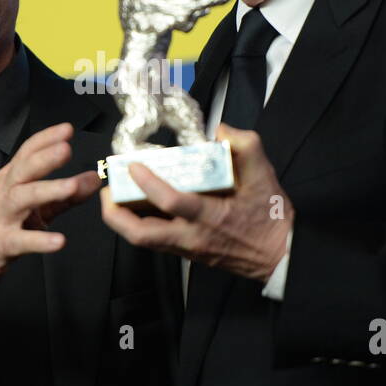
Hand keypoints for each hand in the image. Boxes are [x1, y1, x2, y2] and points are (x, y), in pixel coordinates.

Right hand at [0, 123, 100, 299]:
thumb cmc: (3, 223)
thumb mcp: (36, 206)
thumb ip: (66, 194)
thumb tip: (95, 178)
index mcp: (12, 179)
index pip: (27, 152)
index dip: (46, 139)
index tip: (67, 129)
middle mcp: (5, 192)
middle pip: (23, 170)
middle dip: (44, 158)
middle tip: (66, 149)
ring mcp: (1, 217)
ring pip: (22, 199)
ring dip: (47, 190)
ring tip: (71, 187)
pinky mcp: (1, 243)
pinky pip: (21, 241)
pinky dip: (39, 241)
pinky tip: (58, 240)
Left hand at [100, 124, 292, 280]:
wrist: (281, 255)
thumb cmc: (272, 217)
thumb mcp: (265, 175)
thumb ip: (245, 145)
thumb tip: (221, 130)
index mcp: (211, 217)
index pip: (171, 202)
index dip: (148, 184)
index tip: (133, 166)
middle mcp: (193, 238)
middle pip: (141, 235)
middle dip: (115, 215)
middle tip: (105, 193)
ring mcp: (188, 249)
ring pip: (144, 241)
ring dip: (123, 222)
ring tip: (114, 199)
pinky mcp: (187, 254)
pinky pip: (156, 242)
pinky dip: (140, 225)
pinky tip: (138, 208)